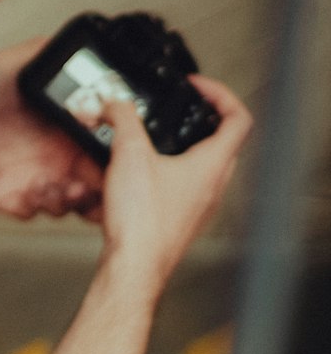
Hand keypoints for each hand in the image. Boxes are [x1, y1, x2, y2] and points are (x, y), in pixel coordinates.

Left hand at [0, 40, 103, 220]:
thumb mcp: (20, 62)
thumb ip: (50, 54)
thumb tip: (80, 44)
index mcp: (64, 130)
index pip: (99, 152)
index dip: (110, 159)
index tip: (115, 159)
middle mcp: (53, 156)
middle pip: (90, 184)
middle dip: (97, 189)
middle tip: (92, 182)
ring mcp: (33, 176)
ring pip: (66, 203)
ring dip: (70, 200)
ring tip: (65, 188)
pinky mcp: (9, 192)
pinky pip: (31, 211)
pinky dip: (36, 206)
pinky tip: (34, 191)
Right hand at [99, 74, 252, 288]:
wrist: (134, 266)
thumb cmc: (141, 222)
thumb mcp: (128, 154)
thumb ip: (123, 119)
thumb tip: (116, 104)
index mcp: (211, 165)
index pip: (238, 119)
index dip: (221, 95)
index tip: (198, 87)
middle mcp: (212, 186)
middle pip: (224, 142)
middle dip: (202, 120)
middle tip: (181, 110)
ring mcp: (200, 205)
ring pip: (205, 166)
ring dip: (185, 147)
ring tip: (158, 139)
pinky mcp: (182, 219)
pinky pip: (186, 187)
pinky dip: (171, 171)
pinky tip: (142, 173)